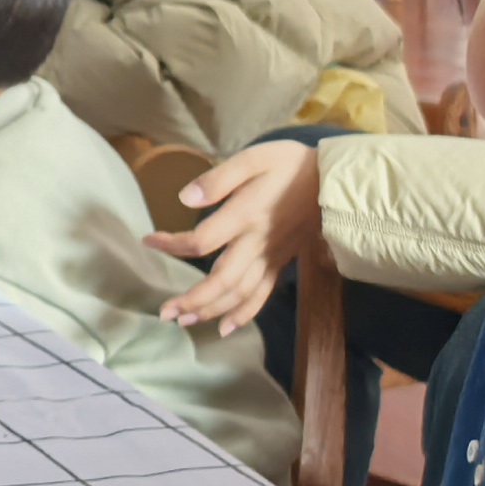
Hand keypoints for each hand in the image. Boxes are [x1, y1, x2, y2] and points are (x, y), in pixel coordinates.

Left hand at [144, 139, 324, 334]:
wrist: (334, 181)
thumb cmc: (289, 164)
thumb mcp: (253, 158)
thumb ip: (218, 179)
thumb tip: (184, 199)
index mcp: (246, 215)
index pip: (201, 241)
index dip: (171, 245)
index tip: (149, 241)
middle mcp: (257, 243)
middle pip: (221, 281)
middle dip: (192, 300)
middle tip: (164, 312)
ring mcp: (271, 256)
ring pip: (240, 294)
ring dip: (211, 311)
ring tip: (185, 321)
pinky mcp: (281, 262)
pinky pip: (262, 295)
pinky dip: (244, 314)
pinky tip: (226, 327)